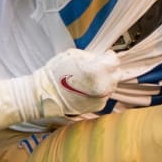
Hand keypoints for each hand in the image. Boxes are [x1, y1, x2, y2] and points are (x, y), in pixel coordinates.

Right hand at [0, 48, 119, 130]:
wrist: (45, 94)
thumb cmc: (56, 72)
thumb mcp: (73, 55)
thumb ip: (92, 56)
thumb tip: (102, 57)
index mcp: (98, 69)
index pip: (114, 60)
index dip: (108, 56)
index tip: (103, 56)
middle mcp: (103, 85)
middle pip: (116, 74)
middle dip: (108, 69)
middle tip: (97, 68)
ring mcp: (101, 97)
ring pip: (111, 85)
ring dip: (104, 81)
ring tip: (89, 79)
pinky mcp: (97, 106)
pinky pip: (104, 96)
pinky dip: (99, 91)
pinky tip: (87, 89)